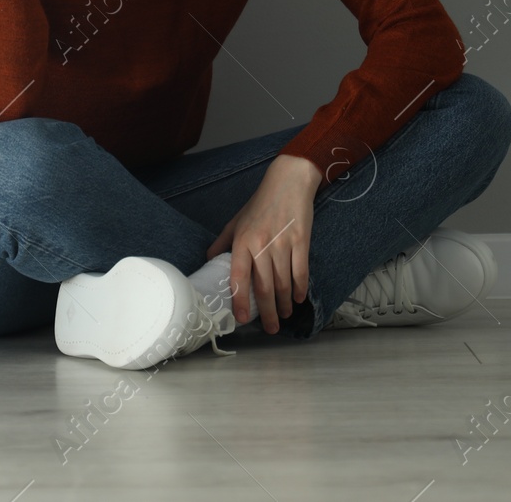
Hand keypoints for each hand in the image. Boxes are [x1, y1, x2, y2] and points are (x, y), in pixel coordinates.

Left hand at [205, 155, 321, 333]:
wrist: (288, 182)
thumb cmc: (259, 203)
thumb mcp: (235, 221)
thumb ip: (222, 242)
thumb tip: (209, 261)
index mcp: (242, 241)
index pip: (238, 277)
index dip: (240, 300)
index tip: (242, 319)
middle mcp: (261, 245)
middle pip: (264, 287)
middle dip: (267, 312)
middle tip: (270, 328)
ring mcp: (282, 244)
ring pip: (283, 283)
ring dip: (284, 304)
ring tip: (284, 315)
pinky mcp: (301, 241)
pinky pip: (300, 272)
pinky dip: (300, 289)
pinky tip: (298, 298)